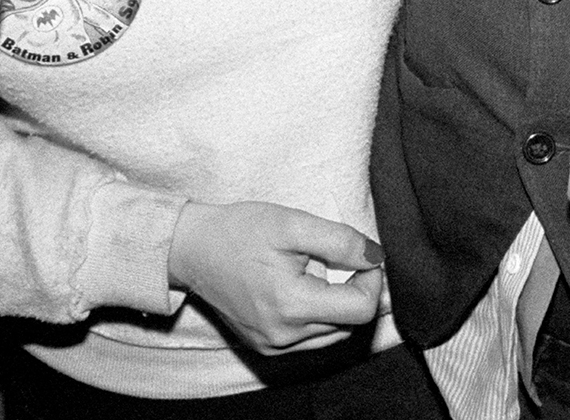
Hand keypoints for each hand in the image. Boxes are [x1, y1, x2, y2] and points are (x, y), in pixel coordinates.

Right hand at [168, 200, 384, 352]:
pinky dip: (318, 314)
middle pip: (350, 323)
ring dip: (337, 305)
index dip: (372, 279)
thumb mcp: (294, 223)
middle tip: (336, 259)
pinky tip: (301, 288)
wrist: (192, 249)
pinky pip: (311, 337)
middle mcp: (283, 336)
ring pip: (333, 333)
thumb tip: (376, 257)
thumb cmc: (240, 231)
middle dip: (355, 290)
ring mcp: (272, 345)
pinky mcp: (265, 346)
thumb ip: (341, 241)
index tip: (361, 256)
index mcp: (292, 306)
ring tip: (315, 272)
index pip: (361, 310)